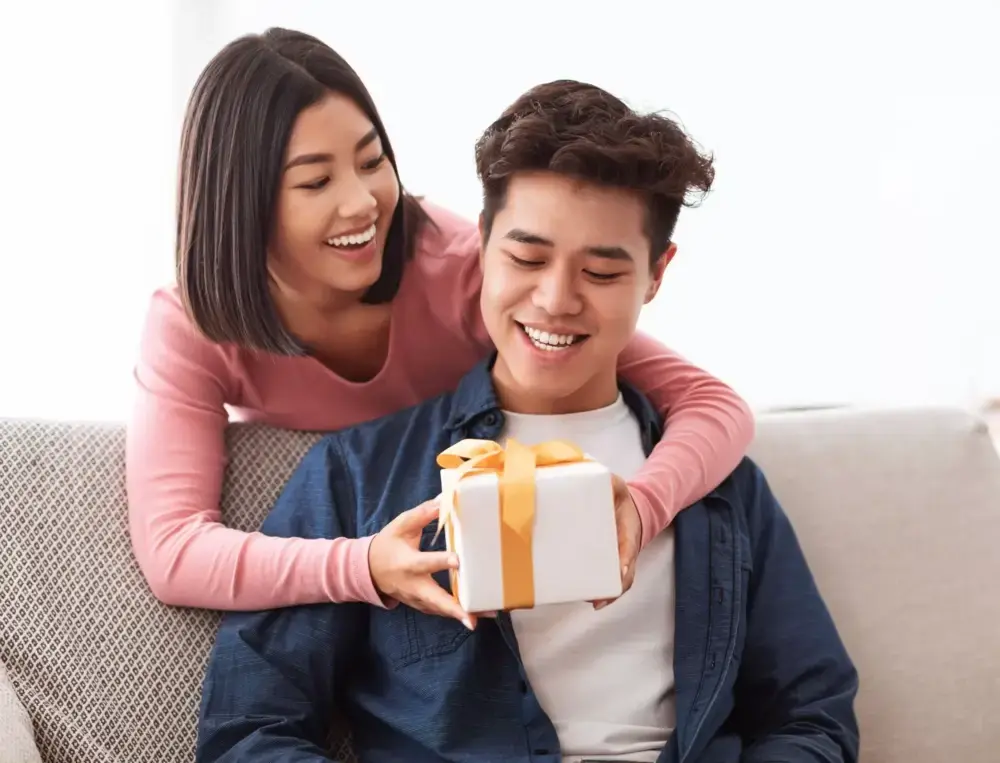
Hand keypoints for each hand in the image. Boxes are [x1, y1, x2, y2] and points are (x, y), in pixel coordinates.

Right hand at [368, 497, 476, 628]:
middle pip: (435, 599)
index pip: (426, 563)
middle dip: (454, 609)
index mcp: (407, 563)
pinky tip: (478, 612)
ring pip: (440, 610)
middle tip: (472, 619)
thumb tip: (443, 500)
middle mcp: (413, 585)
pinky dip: (457, 613)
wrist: (369, 570)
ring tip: (487, 614)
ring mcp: (417, 599)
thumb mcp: (401, 525)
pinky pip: (440, 611)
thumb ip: (422, 514)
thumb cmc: (388, 544)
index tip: (458, 561)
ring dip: (462, 614)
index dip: (442, 562)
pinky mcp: (421, 605)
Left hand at [592, 474, 641, 610]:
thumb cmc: (619, 499)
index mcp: (628, 534)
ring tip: (590, 600)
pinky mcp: (604, 562)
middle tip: (598, 598)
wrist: (626, 508)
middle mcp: (624, 552)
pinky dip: (600, 592)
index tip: (621, 571)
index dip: (625, 561)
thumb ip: (611, 483)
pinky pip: (605, 580)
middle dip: (613, 589)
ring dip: (606, 595)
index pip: (629, 550)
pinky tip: (585, 598)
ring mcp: (616, 559)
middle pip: (624, 576)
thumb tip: (605, 482)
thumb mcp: (617, 487)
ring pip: (616, 583)